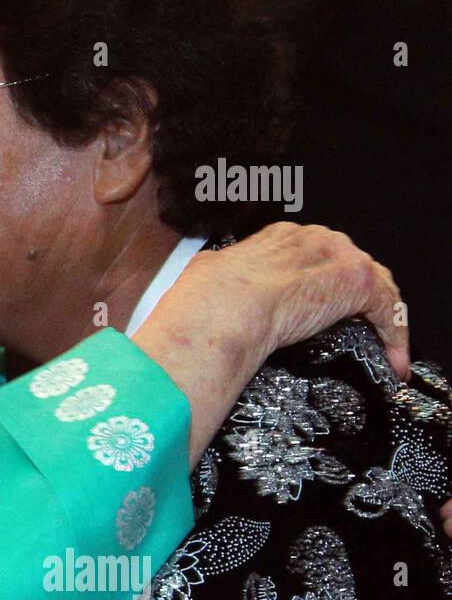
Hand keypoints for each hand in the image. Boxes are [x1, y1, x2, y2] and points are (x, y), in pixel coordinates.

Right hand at [178, 223, 407, 380]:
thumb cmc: (205, 301)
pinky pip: (389, 308)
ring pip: (374, 285)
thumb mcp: (204, 276)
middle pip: (350, 266)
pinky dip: (393, 334)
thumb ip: (216, 273)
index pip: (315, 256)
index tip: (318, 310)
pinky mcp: (357, 282)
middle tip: (351, 333)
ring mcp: (337, 257)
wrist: (220, 310)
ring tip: (378, 350)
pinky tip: (392, 359)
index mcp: (276, 239)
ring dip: (378, 318)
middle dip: (354, 299)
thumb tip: (206, 278)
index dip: (321, 284)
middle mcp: (311, 240)